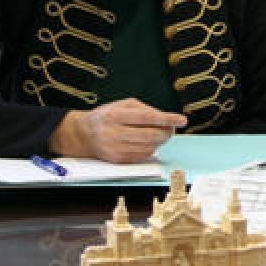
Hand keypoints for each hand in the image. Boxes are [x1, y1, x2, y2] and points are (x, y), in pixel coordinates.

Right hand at [49, 98, 186, 161]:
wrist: (84, 134)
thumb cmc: (108, 116)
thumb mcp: (124, 105)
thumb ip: (146, 109)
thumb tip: (166, 120)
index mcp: (115, 115)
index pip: (147, 118)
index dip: (167, 119)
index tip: (182, 120)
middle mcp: (113, 133)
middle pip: (150, 135)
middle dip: (166, 132)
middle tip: (172, 129)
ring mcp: (114, 148)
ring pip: (148, 147)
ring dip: (160, 141)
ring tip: (160, 134)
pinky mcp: (117, 160)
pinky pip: (142, 156)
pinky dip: (151, 149)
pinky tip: (148, 142)